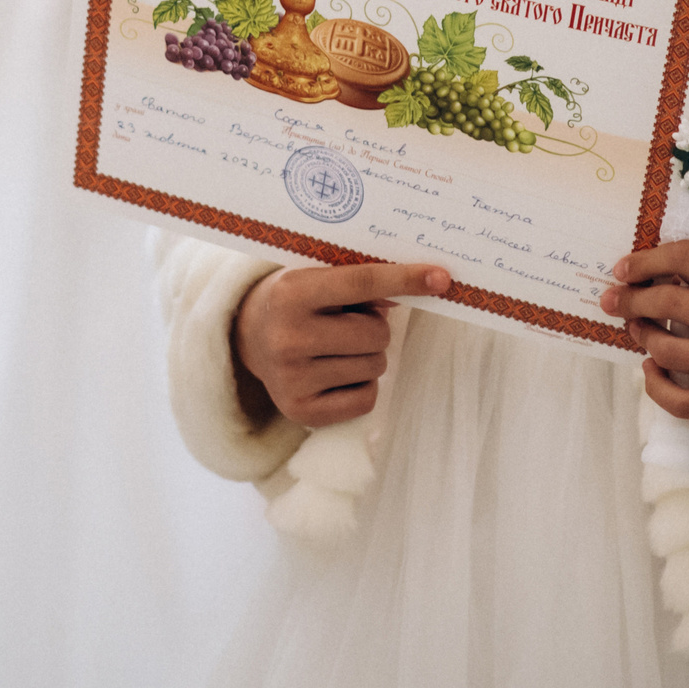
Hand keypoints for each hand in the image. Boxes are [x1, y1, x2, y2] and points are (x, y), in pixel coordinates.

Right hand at [232, 262, 449, 427]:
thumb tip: (409, 293)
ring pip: (375, 367)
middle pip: (376, 334)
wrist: (247, 338)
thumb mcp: (316, 277)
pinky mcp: (301, 412)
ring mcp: (292, 379)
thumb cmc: (296, 302)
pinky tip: (335, 373)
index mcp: (291, 293)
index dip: (404, 278)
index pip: (361, 282)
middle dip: (376, 328)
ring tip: (337, 348)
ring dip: (368, 356)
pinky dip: (362, 386)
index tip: (441, 278)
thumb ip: (359, 283)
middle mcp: (288, 337)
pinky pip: (367, 399)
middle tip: (349, 324)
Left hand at [602, 243, 688, 429]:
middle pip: (671, 303)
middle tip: (614, 299)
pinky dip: (655, 385)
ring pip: (670, 350)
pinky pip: (682, 402)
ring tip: (638, 329)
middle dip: (631, 299)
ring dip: (642, 336)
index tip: (622, 267)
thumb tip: (649, 272)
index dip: (647, 260)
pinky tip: (650, 368)